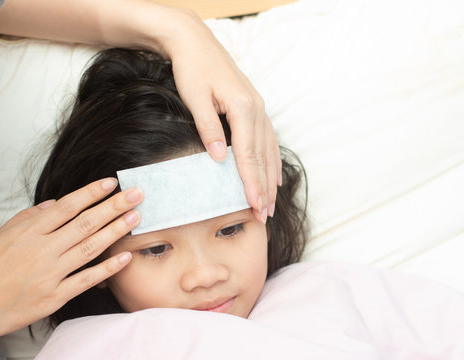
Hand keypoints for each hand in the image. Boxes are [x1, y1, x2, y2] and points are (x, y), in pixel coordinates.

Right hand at [0, 178, 141, 350]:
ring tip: (135, 217)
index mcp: (27, 232)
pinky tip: (125, 257)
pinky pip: (86, 280)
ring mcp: (50, 275)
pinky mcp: (54, 298)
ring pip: (90, 248)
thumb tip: (52, 205)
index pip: (67, 206)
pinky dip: (107, 269)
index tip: (111, 182)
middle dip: (114, 206)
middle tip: (137, 194)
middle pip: (85, 223)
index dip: (91, 193)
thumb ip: (26, 219)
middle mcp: (41, 250)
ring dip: (116, 231)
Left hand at [161, 11, 280, 222]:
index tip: (254, 206)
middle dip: (264, 189)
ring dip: (270, 179)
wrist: (195, 41)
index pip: (248, 154)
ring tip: (269, 205)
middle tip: (264, 217)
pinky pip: (267, 139)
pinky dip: (270, 160)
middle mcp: (256, 108)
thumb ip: (208, 128)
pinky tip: (271, 176)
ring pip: (268, 150)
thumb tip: (219, 159)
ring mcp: (258, 107)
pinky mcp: (254, 106)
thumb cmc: (191, 68)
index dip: (251, 183)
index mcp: (242, 107)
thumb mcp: (194, 97)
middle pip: (262, 157)